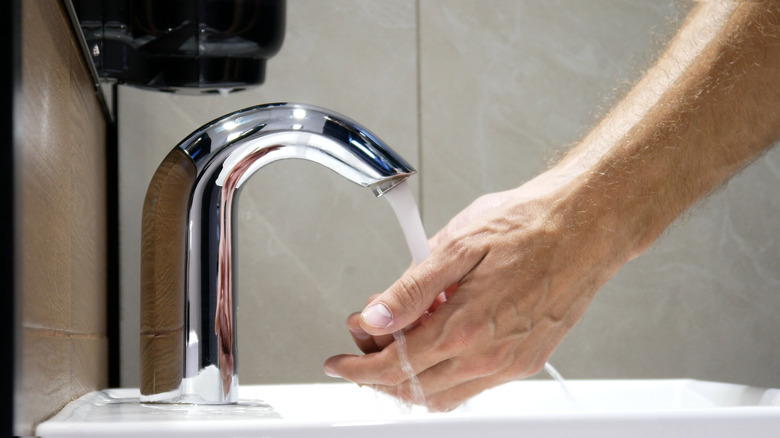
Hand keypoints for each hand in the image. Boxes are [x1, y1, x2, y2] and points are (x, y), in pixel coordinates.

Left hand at [324, 172, 624, 410]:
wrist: (588, 225)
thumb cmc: (531, 225)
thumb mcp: (458, 244)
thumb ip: (412, 289)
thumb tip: (376, 316)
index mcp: (465, 326)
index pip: (395, 365)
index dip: (358, 366)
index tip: (339, 362)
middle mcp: (488, 355)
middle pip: (414, 387)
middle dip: (378, 370)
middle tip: (364, 340)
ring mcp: (510, 364)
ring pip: (443, 394)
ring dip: (411, 375)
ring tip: (401, 336)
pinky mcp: (527, 360)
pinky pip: (473, 386)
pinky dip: (444, 372)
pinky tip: (440, 336)